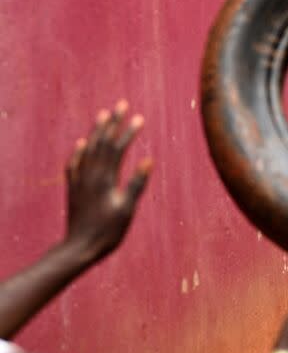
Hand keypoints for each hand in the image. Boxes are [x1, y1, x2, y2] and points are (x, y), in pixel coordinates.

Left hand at [65, 100, 151, 260]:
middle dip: (112, 122)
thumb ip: (137, 183)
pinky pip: (74, 163)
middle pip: (101, 142)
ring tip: (102, 115)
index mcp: (105, 178)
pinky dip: (79, 151)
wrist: (80, 247)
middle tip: (120, 104)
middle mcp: (90, 175)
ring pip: (87, 149)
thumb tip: (148, 160)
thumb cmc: (108, 231)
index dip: (128, 131)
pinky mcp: (73, 188)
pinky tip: (81, 144)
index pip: (118, 148)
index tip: (139, 117)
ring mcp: (79, 180)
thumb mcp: (127, 209)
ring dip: (96, 131)